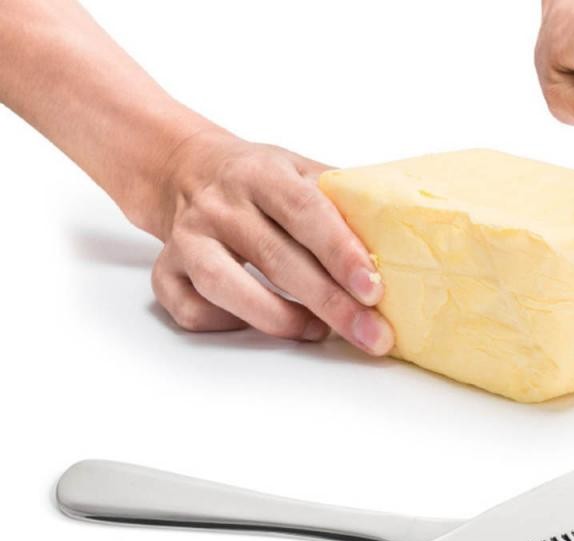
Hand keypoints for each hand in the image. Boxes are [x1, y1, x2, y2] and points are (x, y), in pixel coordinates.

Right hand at [151, 130, 393, 354]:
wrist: (184, 167)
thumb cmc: (258, 178)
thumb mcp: (299, 169)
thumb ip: (341, 198)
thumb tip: (403, 235)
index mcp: (262, 173)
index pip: (306, 211)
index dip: (341, 252)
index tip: (374, 289)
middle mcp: (220, 204)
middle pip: (277, 259)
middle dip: (331, 304)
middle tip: (372, 335)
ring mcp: (187, 238)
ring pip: (226, 287)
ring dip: (279, 318)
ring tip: (317, 331)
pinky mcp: (166, 269)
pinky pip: (192, 310)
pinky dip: (228, 325)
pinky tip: (260, 321)